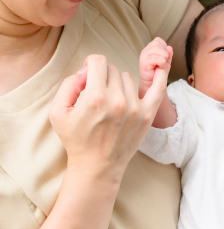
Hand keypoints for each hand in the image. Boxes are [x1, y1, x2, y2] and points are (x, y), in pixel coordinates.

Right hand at [50, 53, 168, 181]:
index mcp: (95, 98)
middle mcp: (117, 101)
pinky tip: (160, 67)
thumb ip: (68, 85)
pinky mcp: (147, 115)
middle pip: (112, 70)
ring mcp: (135, 108)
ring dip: (119, 84)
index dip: (90, 66)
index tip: (88, 77)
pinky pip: (158, 88)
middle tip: (98, 94)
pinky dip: (159, 76)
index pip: (98, 62)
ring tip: (111, 101)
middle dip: (102, 77)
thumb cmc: (76, 140)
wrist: (97, 166)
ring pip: (128, 78)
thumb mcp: (58, 113)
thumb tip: (84, 72)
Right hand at [139, 37, 172, 98]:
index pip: (158, 40)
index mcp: (150, 48)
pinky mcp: (144, 62)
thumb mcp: (166, 61)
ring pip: (158, 50)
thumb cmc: (158, 73)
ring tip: (161, 65)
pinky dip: (161, 63)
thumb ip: (168, 54)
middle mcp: (146, 51)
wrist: (152, 85)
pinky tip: (159, 67)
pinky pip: (157, 58)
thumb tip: (169, 48)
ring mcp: (144, 56)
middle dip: (164, 53)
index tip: (163, 57)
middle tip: (162, 62)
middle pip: (158, 44)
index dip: (164, 47)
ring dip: (163, 58)